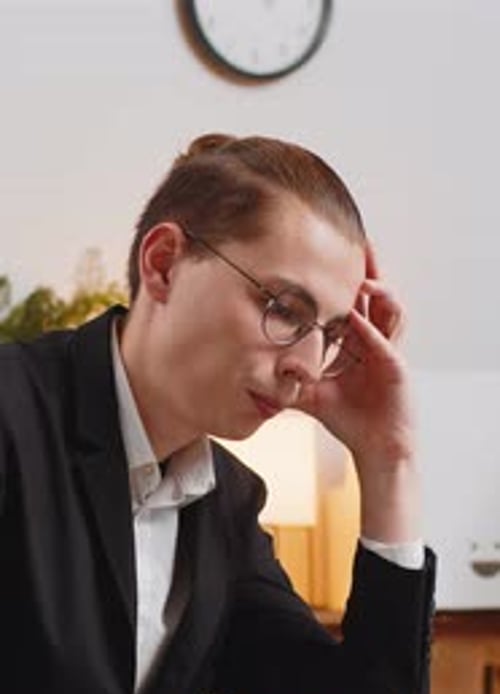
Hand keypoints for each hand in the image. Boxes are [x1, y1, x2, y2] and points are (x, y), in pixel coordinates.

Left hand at [297, 242, 414, 469]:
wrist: (375, 449)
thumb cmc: (350, 420)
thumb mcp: (311, 395)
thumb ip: (288, 381)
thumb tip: (255, 374)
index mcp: (360, 342)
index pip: (354, 302)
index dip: (346, 278)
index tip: (329, 254)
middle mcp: (377, 342)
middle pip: (376, 296)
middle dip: (368, 269)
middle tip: (358, 242)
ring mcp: (389, 353)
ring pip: (390, 311)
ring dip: (377, 293)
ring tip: (361, 279)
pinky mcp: (396, 369)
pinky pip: (384, 343)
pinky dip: (370, 330)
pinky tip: (355, 317)